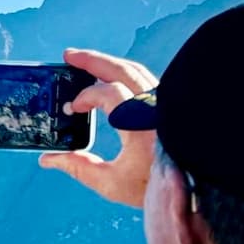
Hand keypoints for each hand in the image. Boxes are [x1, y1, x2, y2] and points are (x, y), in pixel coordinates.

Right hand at [38, 48, 158, 207]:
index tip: (71, 109)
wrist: (193, 189)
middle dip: (92, 60)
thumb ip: (78, 167)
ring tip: (85, 60)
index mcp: (140, 126)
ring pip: (135, 71)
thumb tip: (49, 159)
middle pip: (122, 70)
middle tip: (68, 55)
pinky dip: (123, 73)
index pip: (108, 93)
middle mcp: (155, 109)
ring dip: (108, 63)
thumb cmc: (155, 188)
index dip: (85, 97)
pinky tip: (110, 77)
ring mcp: (165, 104)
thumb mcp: (112, 183)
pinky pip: (144, 80)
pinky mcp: (169, 105)